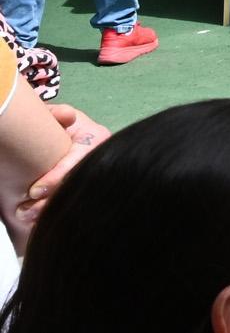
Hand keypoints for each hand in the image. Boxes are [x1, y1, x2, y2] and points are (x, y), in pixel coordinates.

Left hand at [20, 104, 107, 224]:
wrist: (60, 140)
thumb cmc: (59, 127)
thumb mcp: (56, 116)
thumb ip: (57, 114)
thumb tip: (67, 116)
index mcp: (95, 136)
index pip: (78, 160)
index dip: (56, 178)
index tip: (34, 191)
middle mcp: (99, 156)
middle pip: (78, 183)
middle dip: (51, 201)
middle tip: (25, 210)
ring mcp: (95, 174)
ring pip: (76, 195)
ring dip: (49, 210)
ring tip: (26, 215)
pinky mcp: (86, 186)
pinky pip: (75, 201)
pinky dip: (57, 212)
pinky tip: (38, 219)